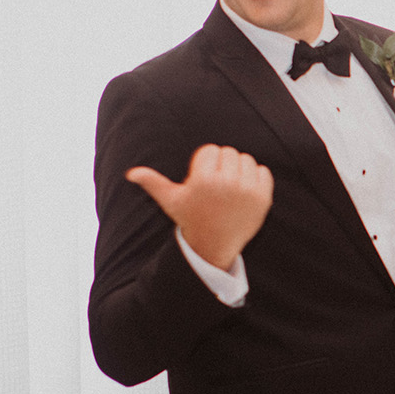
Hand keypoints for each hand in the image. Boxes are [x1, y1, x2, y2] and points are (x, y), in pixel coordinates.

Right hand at [127, 144, 272, 271]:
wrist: (215, 244)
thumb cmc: (191, 218)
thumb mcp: (170, 201)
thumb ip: (152, 183)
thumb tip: (131, 173)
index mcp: (203, 180)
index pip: (210, 150)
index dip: (205, 163)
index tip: (202, 180)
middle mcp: (226, 184)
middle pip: (228, 152)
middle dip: (221, 165)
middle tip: (216, 186)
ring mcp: (247, 191)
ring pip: (246, 159)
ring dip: (239, 169)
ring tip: (229, 188)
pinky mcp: (263, 198)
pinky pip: (263, 171)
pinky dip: (256, 178)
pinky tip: (244, 192)